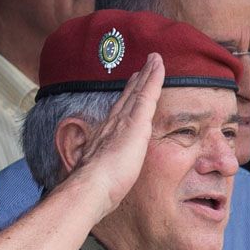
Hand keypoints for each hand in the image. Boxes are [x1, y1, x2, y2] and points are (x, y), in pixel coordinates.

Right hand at [64, 53, 164, 215]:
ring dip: (146, 74)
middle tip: (143, 68)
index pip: (120, 114)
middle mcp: (113, 124)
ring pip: (138, 91)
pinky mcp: (135, 121)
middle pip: (128, 98)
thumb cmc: (94, 189)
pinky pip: (147, 93)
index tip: (131, 89)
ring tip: (153, 60)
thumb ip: (98, 174)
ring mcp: (124, 121)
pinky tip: (158, 65)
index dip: (126, 101)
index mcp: (106, 138)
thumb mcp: (97, 178)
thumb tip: (91, 183)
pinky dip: (152, 77)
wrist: (91, 187)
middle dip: (136, 83)